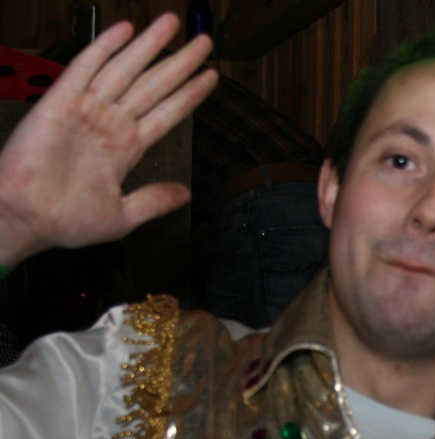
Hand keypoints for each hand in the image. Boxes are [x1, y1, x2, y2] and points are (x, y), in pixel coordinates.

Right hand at [0, 13, 217, 267]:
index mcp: (126, 148)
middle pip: (153, 85)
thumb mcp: (123, 215)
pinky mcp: (60, 102)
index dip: (189, 94)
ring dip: (149, 45)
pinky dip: (104, 47)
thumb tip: (185, 193)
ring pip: (125, 69)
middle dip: (179, 62)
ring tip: (173, 23)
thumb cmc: (66, 221)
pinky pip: (85, 68)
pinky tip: (125, 29)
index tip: (210, 76)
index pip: (166, 113)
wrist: (26, 220)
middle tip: (204, 42)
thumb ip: (154, 200)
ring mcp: (87, 110)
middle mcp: (110, 124)